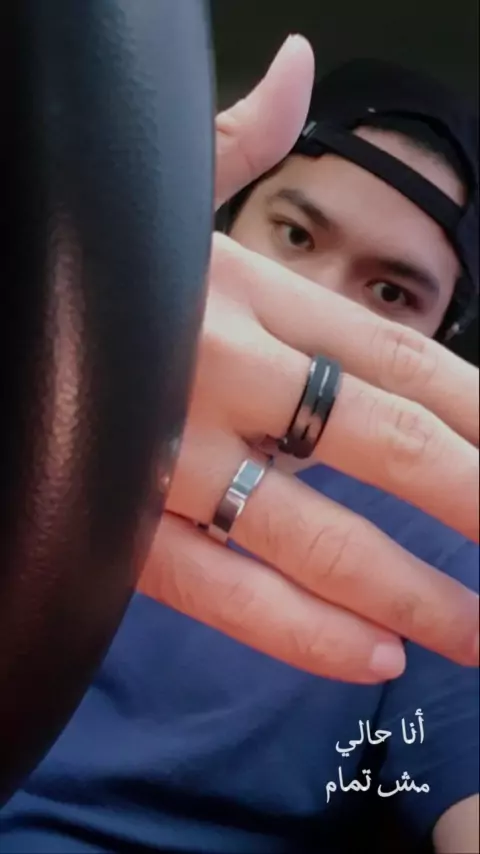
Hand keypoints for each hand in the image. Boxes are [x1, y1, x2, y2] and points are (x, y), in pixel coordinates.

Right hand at [139, 36, 478, 682]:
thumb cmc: (87, 264)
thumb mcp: (159, 194)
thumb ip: (236, 143)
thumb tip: (292, 65)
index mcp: (246, 293)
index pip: (400, 354)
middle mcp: (224, 374)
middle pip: (387, 440)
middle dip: (474, 498)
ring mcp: (173, 459)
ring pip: (320, 538)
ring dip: (413, 590)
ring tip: (477, 631)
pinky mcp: (123, 530)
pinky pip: (227, 593)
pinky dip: (306, 633)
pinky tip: (375, 655)